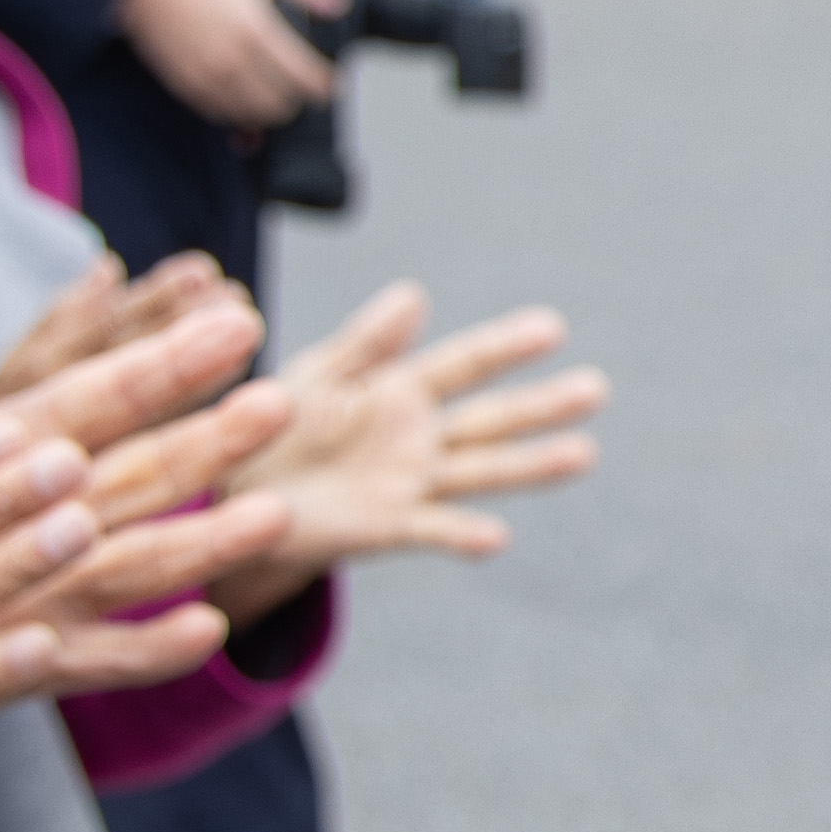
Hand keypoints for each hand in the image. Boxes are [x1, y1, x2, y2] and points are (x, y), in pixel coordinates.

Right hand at [118, 0, 348, 131]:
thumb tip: (339, 2)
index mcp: (255, 29)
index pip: (304, 77)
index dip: (325, 86)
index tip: (331, 83)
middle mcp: (233, 60)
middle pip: (282, 105)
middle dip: (300, 100)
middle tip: (303, 88)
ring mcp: (208, 77)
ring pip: (254, 116)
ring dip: (271, 111)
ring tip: (277, 93)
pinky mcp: (187, 87)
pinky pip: (223, 116)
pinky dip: (240, 113)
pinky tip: (245, 95)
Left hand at [207, 282, 607, 618]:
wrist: (233, 493)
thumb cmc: (270, 423)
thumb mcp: (316, 373)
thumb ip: (365, 343)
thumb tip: (416, 294)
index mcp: (402, 388)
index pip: (465, 363)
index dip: (506, 346)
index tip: (552, 327)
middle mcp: (421, 436)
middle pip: (492, 417)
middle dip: (543, 405)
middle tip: (597, 388)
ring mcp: (412, 482)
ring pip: (482, 470)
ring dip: (533, 464)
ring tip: (584, 453)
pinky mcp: (389, 525)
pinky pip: (433, 528)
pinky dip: (465, 534)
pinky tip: (498, 538)